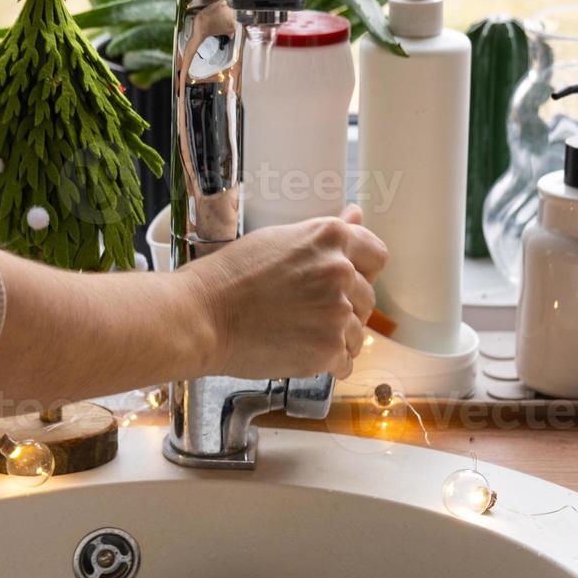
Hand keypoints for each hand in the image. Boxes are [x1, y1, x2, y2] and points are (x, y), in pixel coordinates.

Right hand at [184, 205, 384, 379]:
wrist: (202, 317)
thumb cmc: (228, 277)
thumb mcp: (277, 239)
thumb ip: (322, 236)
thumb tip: (356, 214)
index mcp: (329, 237)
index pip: (376, 255)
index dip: (361, 271)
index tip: (344, 283)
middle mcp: (340, 271)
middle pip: (367, 297)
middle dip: (344, 307)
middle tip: (306, 313)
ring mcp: (337, 312)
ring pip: (358, 332)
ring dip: (336, 338)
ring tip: (299, 336)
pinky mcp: (328, 349)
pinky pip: (345, 361)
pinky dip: (328, 363)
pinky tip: (301, 354)